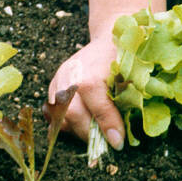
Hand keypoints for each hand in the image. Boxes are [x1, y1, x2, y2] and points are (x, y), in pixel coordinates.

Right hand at [47, 29, 127, 152]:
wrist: (109, 36)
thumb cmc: (123, 57)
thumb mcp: (128, 80)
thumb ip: (122, 107)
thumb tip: (117, 139)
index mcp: (89, 78)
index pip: (98, 113)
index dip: (109, 130)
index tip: (118, 144)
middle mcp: (69, 80)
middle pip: (74, 118)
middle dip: (90, 134)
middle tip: (106, 141)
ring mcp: (58, 81)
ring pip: (61, 117)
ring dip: (78, 129)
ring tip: (94, 131)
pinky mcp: (53, 83)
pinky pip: (54, 112)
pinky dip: (67, 121)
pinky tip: (82, 121)